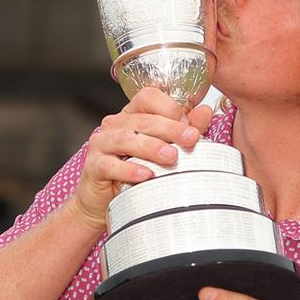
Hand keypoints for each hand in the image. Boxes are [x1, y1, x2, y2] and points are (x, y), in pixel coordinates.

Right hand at [70, 88, 212, 230]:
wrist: (104, 202)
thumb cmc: (135, 173)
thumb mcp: (162, 150)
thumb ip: (183, 130)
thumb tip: (205, 112)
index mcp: (132, 115)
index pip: (149, 97)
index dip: (172, 108)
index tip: (192, 127)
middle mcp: (115, 125)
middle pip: (142, 119)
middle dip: (170, 129)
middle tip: (191, 139)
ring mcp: (101, 144)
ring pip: (125, 138)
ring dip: (151, 146)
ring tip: (171, 157)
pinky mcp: (94, 166)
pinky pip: (109, 165)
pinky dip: (128, 169)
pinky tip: (145, 175)